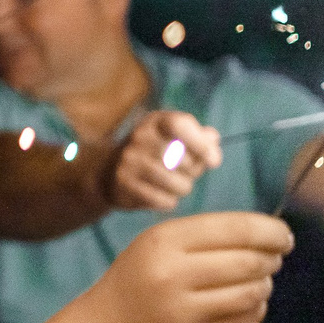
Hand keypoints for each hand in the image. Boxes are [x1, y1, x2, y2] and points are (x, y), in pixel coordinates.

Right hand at [92, 209, 292, 322]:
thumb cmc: (147, 273)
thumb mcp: (162, 241)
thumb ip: (211, 233)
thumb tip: (274, 235)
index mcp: (163, 243)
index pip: (236, 230)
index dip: (270, 231)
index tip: (284, 235)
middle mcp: (172, 277)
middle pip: (249, 262)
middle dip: (271, 258)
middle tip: (274, 257)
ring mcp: (185, 313)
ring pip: (253, 293)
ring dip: (264, 283)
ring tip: (257, 279)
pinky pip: (248, 320)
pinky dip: (255, 308)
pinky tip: (241, 302)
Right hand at [103, 109, 220, 211]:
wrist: (109, 171)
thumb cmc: (154, 153)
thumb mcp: (174, 137)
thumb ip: (198, 136)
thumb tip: (213, 139)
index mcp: (155, 121)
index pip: (180, 125)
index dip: (201, 144)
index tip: (214, 162)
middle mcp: (139, 137)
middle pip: (185, 161)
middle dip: (193, 172)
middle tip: (183, 171)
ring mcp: (129, 161)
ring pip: (178, 185)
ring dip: (182, 188)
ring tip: (172, 184)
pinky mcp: (124, 184)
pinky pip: (164, 201)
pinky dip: (168, 201)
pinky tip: (158, 193)